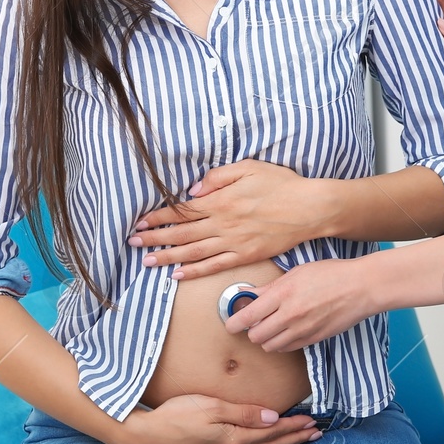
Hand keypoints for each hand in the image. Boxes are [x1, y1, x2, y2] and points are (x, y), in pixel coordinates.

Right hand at [115, 394, 319, 443]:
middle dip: (294, 439)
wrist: (144, 439)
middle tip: (316, 433)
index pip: (272, 433)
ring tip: (296, 442)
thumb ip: (244, 413)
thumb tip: (275, 418)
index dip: (294, 427)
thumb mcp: (211, 407)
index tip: (312, 422)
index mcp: (234, 440)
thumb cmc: (175, 416)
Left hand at [131, 160, 327, 278]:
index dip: (159, 217)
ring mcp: (234, 242)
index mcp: (221, 200)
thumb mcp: (248, 168)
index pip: (182, 211)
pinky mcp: (246, 255)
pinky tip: (178, 276)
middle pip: (182, 233)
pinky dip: (194, 271)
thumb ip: (218, 177)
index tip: (141, 221)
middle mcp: (223, 224)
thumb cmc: (281, 184)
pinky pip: (215, 266)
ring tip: (147, 262)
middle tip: (133, 244)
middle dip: (155, 238)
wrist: (310, 208)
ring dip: (167, 257)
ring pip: (193, 252)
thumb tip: (193, 190)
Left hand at [228, 259, 373, 353]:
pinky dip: (282, 343)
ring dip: (266, 338)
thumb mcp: (296, 273)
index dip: (234, 323)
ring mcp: (303, 330)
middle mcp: (290, 315)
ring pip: (271, 346)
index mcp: (283, 294)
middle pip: (256, 336)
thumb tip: (248, 294)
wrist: (360, 287)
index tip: (230, 325)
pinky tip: (287, 331)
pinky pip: (288, 348)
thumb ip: (270, 287)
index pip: (248, 316)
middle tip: (253, 323)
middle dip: (251, 331)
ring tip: (271, 326)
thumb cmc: (330, 273)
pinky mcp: (314, 340)